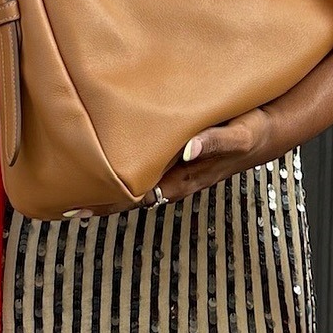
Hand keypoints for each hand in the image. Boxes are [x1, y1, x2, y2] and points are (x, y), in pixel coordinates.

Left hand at [65, 107, 280, 217]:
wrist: (274, 126)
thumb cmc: (255, 130)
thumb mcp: (239, 135)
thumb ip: (214, 141)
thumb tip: (186, 150)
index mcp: (183, 177)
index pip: (136, 196)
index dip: (105, 202)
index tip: (74, 206)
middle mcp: (175, 177)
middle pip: (128, 195)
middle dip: (96, 199)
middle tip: (59, 202)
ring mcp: (176, 167)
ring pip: (134, 181)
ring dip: (106, 184)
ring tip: (72, 182)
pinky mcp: (179, 153)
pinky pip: (145, 165)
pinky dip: (122, 165)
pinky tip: (106, 157)